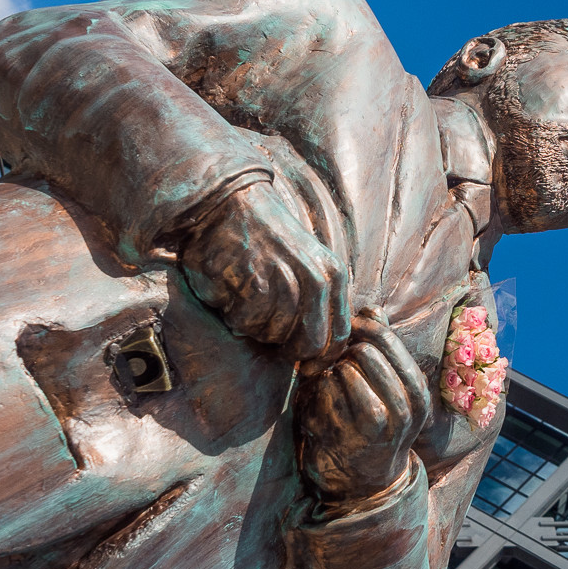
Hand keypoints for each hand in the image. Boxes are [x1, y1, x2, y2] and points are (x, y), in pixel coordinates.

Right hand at [179, 182, 350, 361]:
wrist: (230, 202)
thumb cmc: (269, 240)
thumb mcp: (310, 263)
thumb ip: (322, 303)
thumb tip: (324, 354)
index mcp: (333, 275)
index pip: (337, 338)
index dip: (320, 360)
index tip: (303, 366)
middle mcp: (313, 278)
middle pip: (307, 345)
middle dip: (286, 348)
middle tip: (267, 327)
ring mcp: (282, 279)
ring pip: (271, 335)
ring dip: (254, 326)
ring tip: (246, 297)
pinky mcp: (249, 280)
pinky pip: (244, 321)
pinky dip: (233, 313)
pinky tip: (231, 288)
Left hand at [297, 311, 432, 505]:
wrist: (365, 487)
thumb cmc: (372, 429)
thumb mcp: (386, 388)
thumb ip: (380, 348)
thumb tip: (372, 307)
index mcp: (417, 390)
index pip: (386, 337)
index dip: (357, 328)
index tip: (341, 333)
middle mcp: (406, 406)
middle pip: (364, 351)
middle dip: (340, 352)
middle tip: (327, 360)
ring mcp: (380, 423)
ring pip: (346, 370)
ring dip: (328, 372)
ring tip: (324, 383)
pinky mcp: (351, 437)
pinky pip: (327, 393)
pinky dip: (317, 393)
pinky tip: (317, 403)